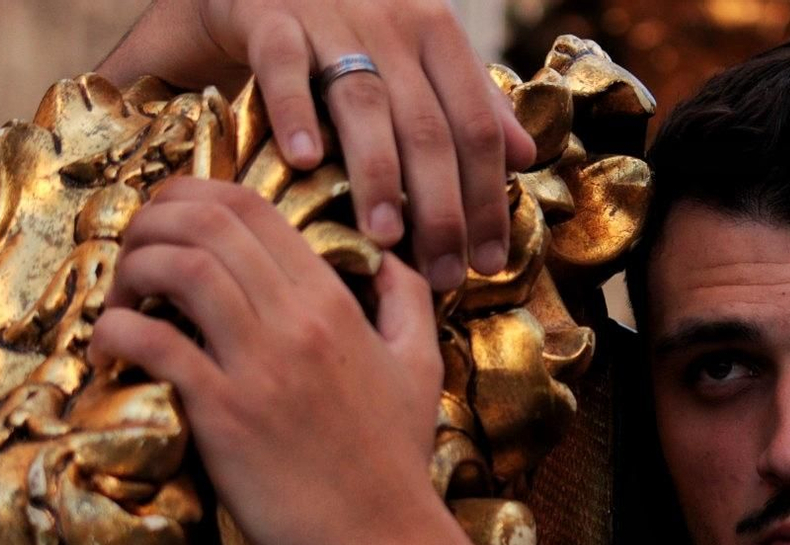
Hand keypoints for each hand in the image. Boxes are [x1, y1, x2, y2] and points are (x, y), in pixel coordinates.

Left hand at [91, 177, 445, 544]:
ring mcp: (259, 366)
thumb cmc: (397, 462)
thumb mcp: (420, 366)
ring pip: (178, 268)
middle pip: (206, 224)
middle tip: (132, 254)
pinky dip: (118, 331)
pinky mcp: (225, 415)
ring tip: (121, 298)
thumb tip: (384, 258)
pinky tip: (113, 347)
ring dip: (132, 268)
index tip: (167, 222)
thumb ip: (405, 299)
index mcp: (335, 301)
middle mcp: (296, 320)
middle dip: (151, 221)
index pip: (251, 207)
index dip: (192, 195)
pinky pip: (154, 343)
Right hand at [100, 0, 536, 288]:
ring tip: (385, 237)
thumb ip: (466, 100)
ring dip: (379, 174)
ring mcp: (326, 15)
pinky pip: (283, 62)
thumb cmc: (334, 31)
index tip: (490, 263)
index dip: (488, 197)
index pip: (475, 124)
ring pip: (365, 102)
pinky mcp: (264, 12)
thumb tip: (525, 155)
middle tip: (443, 274)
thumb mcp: (409, 59)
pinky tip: (305, 161)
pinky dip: (295, 111)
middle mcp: (389, 20)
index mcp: (433, 32)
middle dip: (443, 208)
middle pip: (428, 125)